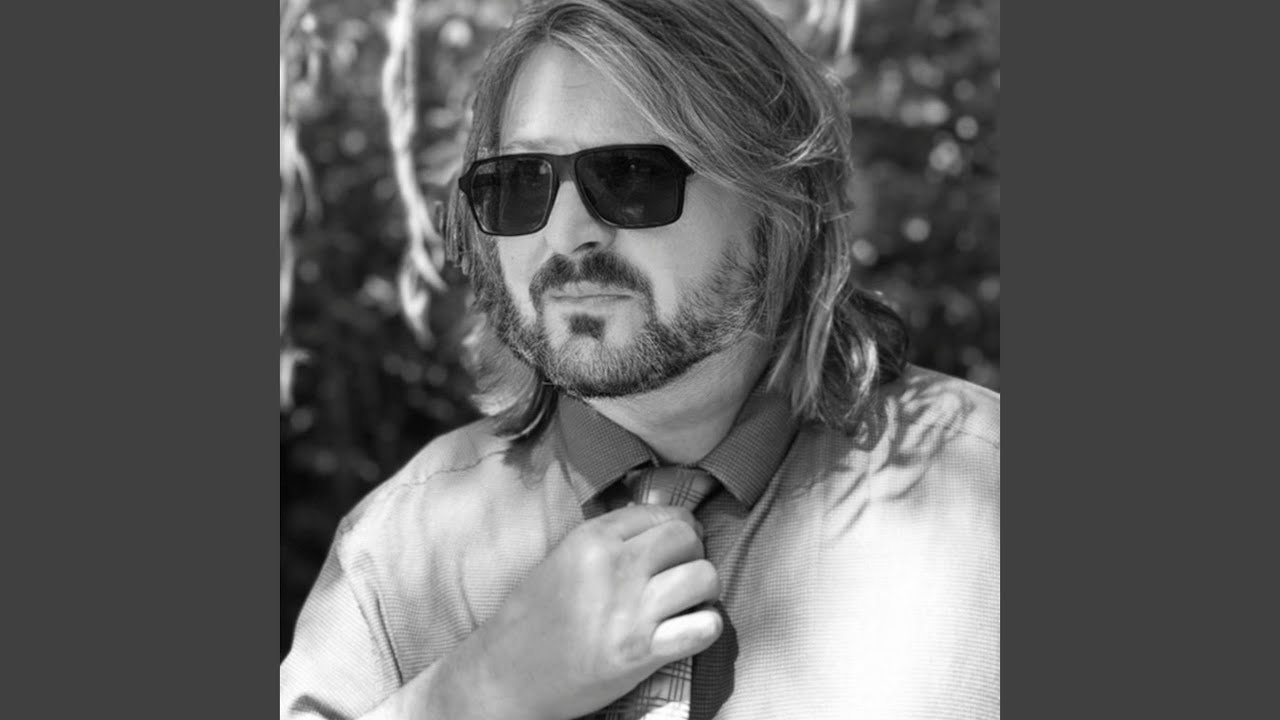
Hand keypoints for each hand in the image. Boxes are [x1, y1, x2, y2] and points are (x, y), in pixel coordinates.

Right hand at [441, 503, 722, 719]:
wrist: (505, 675)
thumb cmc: (529, 618)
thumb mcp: (562, 558)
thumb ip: (606, 539)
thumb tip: (654, 525)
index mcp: (593, 538)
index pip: (663, 513)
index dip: (680, 528)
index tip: (678, 545)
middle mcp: (615, 566)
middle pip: (687, 539)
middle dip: (693, 554)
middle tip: (681, 574)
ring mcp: (631, 610)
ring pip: (704, 577)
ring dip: (703, 591)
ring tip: (687, 602)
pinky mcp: (641, 652)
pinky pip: (704, 627)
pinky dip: (706, 627)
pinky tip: (691, 630)